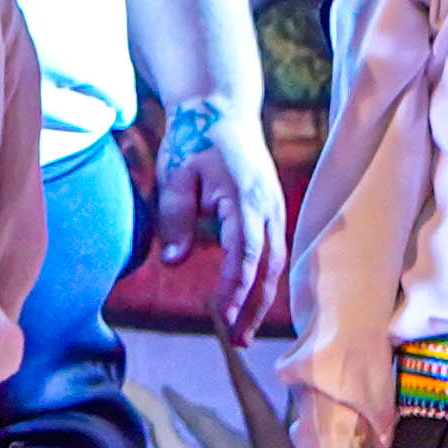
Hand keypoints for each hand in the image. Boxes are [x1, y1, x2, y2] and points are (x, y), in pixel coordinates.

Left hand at [157, 104, 291, 335]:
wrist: (221, 107)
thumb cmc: (194, 139)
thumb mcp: (175, 175)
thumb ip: (175, 218)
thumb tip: (172, 262)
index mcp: (245, 197)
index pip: (246, 254)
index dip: (235, 290)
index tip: (222, 318)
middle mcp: (268, 206)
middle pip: (268, 266)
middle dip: (254, 306)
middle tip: (237, 340)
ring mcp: (275, 207)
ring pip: (275, 262)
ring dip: (260, 297)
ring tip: (242, 331)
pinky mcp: (273, 209)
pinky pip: (274, 251)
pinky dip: (263, 279)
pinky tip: (249, 300)